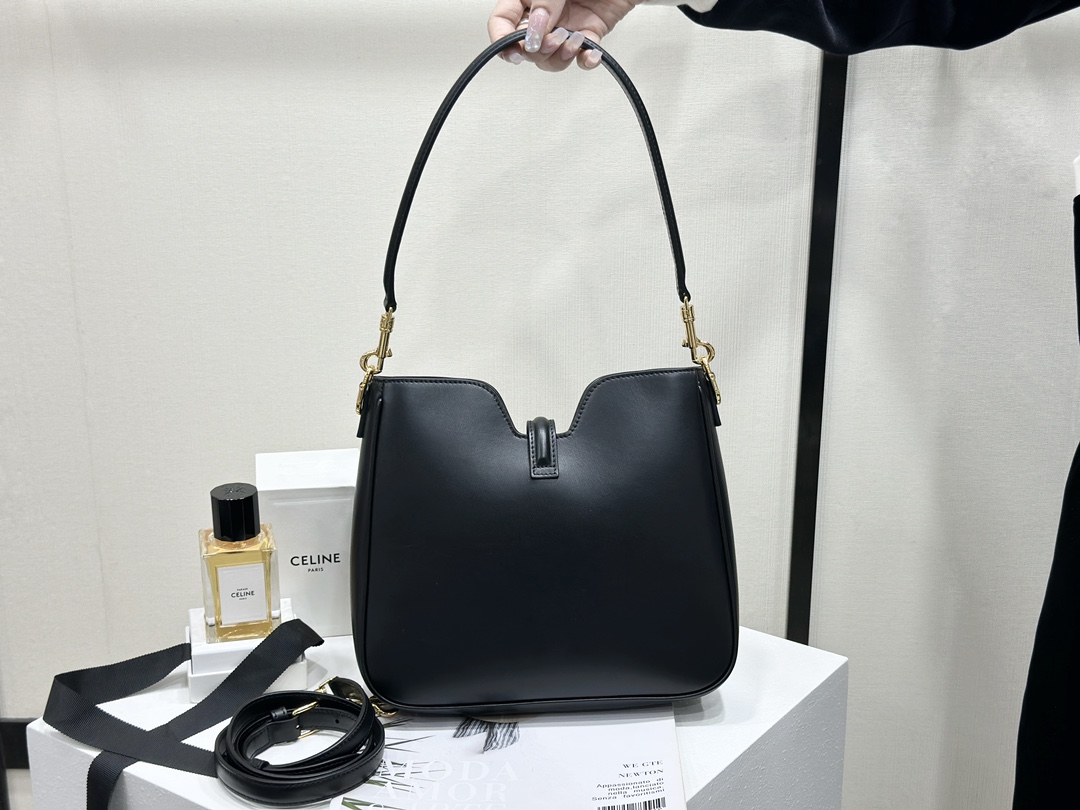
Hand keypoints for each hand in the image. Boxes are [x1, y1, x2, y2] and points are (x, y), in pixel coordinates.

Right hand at [488, 1, 642, 70]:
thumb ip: (544, 3)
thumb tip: (533, 32)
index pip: (503, 21)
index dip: (502, 39)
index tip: (516, 52)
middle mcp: (545, 12)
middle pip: (526, 47)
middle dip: (538, 51)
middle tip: (555, 38)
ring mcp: (566, 24)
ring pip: (551, 58)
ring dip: (561, 57)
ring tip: (575, 41)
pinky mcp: (589, 32)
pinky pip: (582, 57)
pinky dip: (586, 60)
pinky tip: (591, 54)